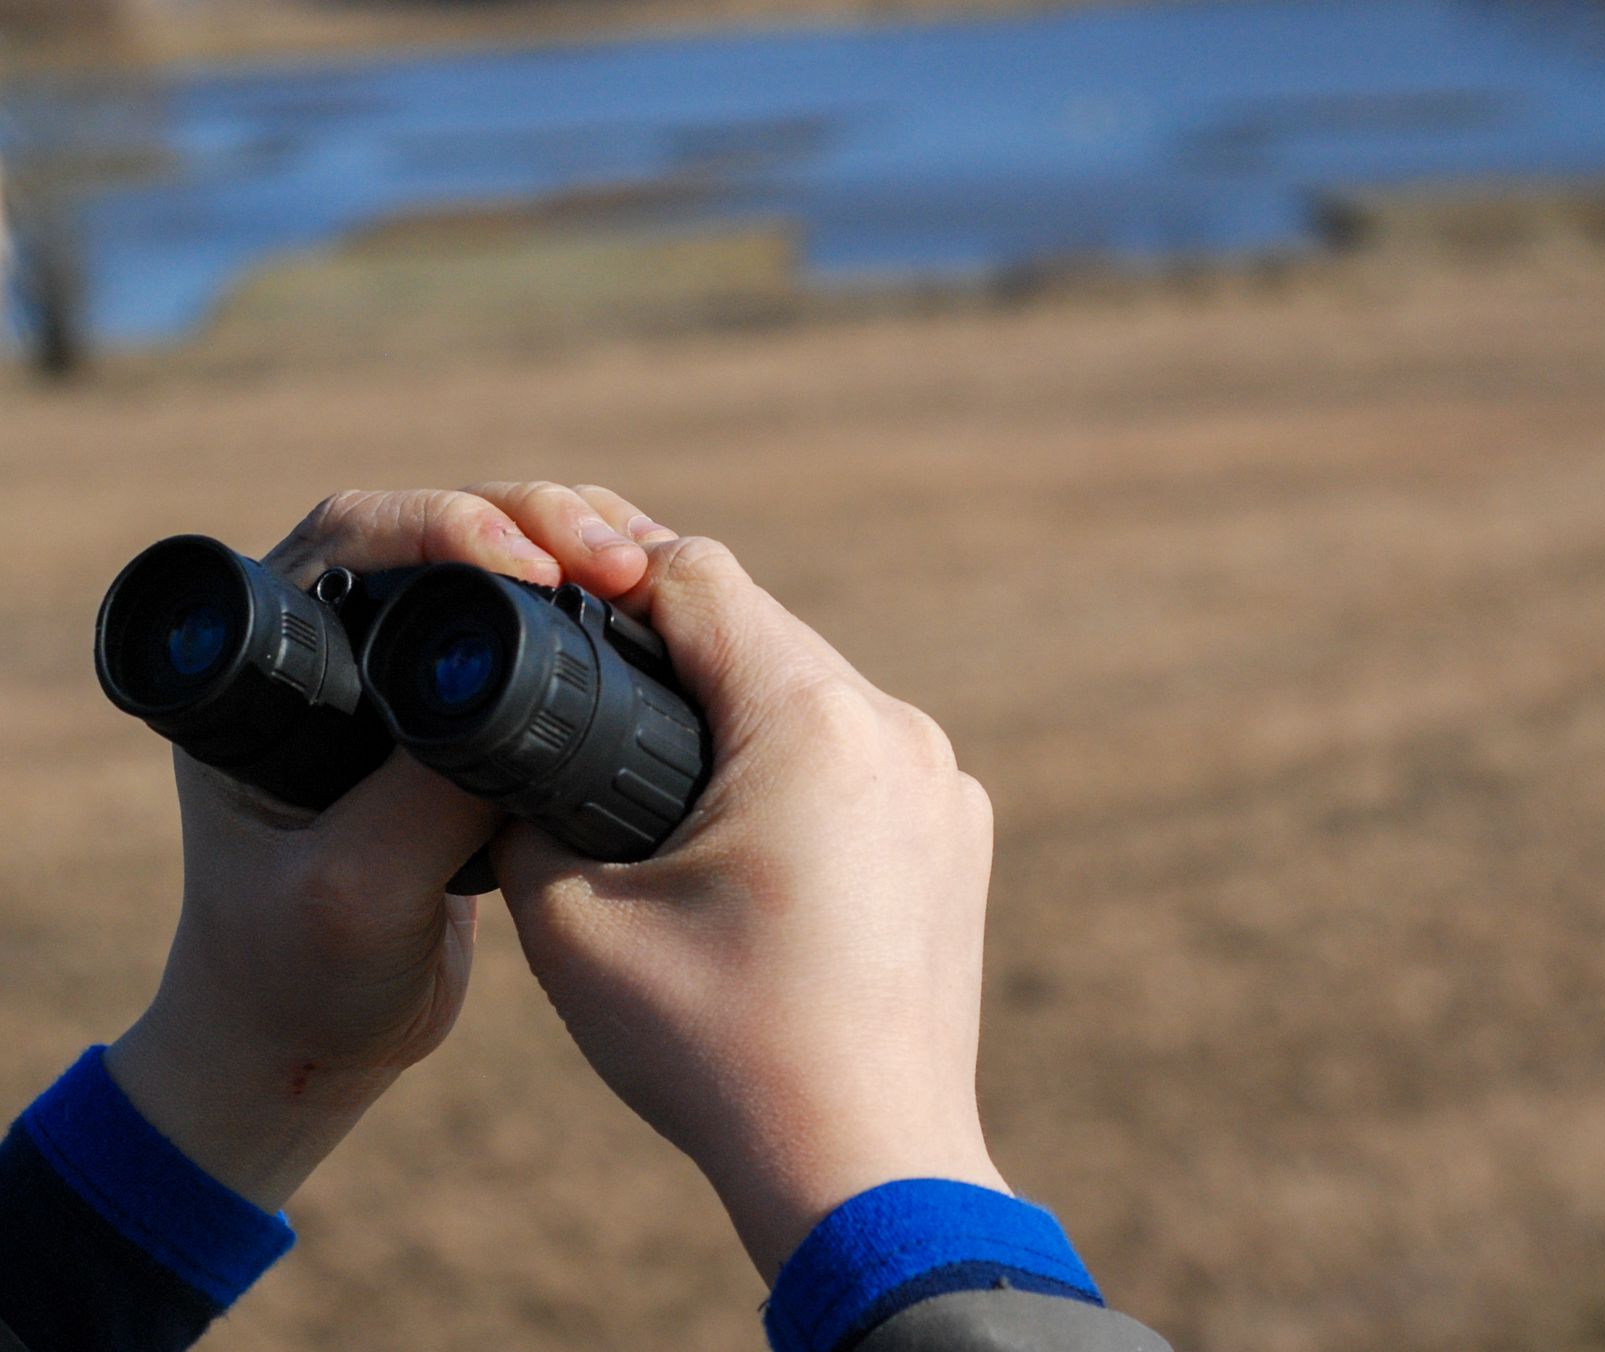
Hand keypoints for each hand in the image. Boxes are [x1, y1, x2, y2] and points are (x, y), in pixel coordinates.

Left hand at [105, 483, 679, 1211]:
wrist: (314, 1042)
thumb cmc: (299, 977)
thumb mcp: (356, 896)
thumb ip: (423, 801)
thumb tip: (523, 704)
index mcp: (267, 675)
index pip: (352, 542)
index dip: (445, 527)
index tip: (534, 567)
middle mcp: (326, 652)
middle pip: (433, 528)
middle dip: (532, 520)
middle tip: (622, 557)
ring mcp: (392, 678)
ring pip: (491, 566)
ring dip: (574, 554)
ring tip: (651, 574)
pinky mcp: (455, 713)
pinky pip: (528, 626)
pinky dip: (592, 608)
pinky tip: (651, 616)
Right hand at [494, 535, 1007, 1279]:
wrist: (863, 1163)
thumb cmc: (718, 1051)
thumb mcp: (573, 924)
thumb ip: (524, 811)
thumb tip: (511, 765)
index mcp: (812, 722)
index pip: (698, 578)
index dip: (611, 575)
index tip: (555, 599)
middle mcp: (898, 729)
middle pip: (764, 630)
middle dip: (675, 648)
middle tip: (592, 687)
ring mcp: (943, 782)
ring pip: (818, 692)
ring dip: (742, 708)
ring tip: (664, 770)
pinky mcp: (959, 832)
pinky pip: (865, 755)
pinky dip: (802, 766)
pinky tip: (748, 834)